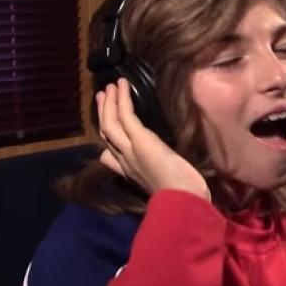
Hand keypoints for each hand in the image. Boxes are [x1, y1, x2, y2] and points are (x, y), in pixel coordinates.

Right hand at [96, 78, 210, 200]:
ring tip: (111, 86)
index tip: (106, 124)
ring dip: (109, 102)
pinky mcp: (139, 140)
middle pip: (107, 134)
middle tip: (102, 96)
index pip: (110, 156)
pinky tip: (122, 85)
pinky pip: (125, 116)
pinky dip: (122, 99)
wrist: (182, 199)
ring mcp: (130, 150)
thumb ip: (162, 171)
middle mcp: (125, 161)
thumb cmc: (183, 194)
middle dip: (103, 114)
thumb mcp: (167, 182)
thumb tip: (167, 162)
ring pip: (110, 123)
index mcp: (132, 172)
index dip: (106, 140)